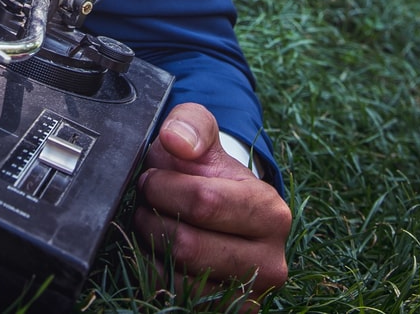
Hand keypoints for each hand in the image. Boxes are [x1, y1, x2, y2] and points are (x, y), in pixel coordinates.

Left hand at [132, 103, 290, 299]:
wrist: (222, 216)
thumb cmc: (209, 175)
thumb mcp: (204, 138)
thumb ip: (191, 124)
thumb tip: (175, 141)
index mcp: (271, 213)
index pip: (204, 202)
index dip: (163, 187)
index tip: (152, 177)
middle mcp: (270, 263)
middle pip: (188, 245)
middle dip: (153, 218)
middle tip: (148, 203)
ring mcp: (250, 297)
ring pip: (177, 279)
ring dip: (151, 248)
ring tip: (154, 224)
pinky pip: (174, 299)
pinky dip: (156, 274)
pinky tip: (160, 252)